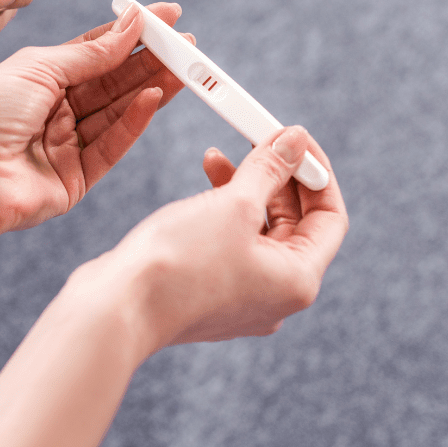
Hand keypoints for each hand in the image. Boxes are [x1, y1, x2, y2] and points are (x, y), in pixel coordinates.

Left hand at [0, 2, 187, 233]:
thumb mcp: (40, 67)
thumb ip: (92, 52)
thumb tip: (134, 24)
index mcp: (37, 79)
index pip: (93, 52)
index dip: (130, 35)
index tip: (167, 18)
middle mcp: (52, 111)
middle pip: (111, 82)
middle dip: (150, 62)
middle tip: (187, 45)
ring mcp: (65, 146)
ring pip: (118, 112)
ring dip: (151, 88)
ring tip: (185, 69)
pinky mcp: (75, 179)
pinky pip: (112, 146)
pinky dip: (135, 121)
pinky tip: (154, 97)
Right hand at [102, 126, 348, 352]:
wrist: (118, 309)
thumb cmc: (178, 264)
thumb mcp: (233, 204)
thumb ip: (269, 168)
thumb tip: (295, 141)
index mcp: (297, 281)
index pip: (329, 218)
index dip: (316, 172)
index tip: (295, 138)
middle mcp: (276, 295)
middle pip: (294, 224)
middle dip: (276, 176)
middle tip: (258, 137)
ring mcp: (242, 298)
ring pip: (258, 232)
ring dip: (244, 189)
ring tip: (217, 157)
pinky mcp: (210, 294)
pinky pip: (231, 245)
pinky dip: (223, 213)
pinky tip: (202, 186)